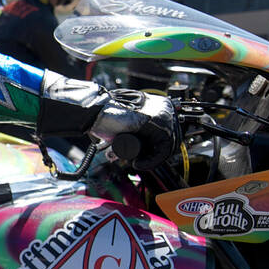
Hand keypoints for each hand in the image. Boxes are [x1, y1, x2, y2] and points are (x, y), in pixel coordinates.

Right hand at [37, 76, 176, 171]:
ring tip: (137, 163)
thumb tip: (148, 149)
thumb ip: (140, 133)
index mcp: (159, 106)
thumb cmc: (107, 118)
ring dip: (153, 159)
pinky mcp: (156, 122)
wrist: (96, 112)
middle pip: (172, 139)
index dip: (159, 151)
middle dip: (156, 156)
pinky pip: (164, 147)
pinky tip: (138, 163)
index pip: (170, 133)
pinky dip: (152, 159)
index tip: (144, 159)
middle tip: (139, 162)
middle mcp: (164, 107)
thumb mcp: (130, 126)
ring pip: (170, 144)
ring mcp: (162, 113)